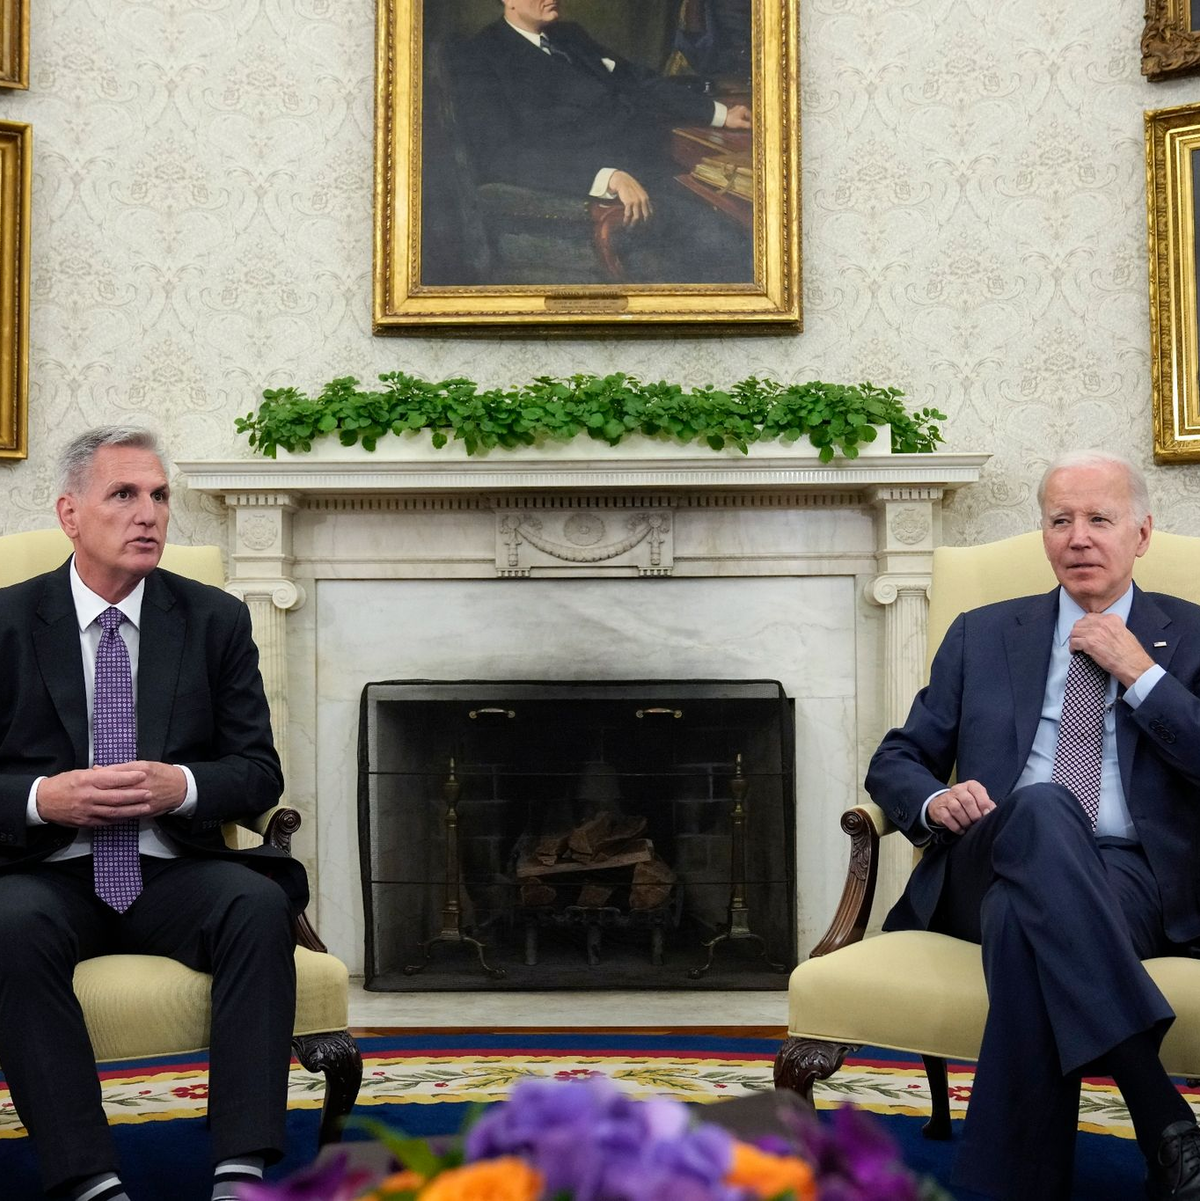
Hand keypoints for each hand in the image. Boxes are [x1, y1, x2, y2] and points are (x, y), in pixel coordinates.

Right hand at [35, 761, 185, 827]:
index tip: (143, 775)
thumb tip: (120, 770)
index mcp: (86, 781)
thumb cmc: (63, 784)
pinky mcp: (86, 822)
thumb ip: (100, 773)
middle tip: (150, 792)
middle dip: (135, 796)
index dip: (129, 777)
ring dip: (132, 810)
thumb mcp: (80, 773)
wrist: (43, 802)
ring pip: (114, 812)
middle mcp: (88, 796)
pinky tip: (131, 816)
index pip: (112, 779)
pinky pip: (107, 821)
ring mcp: (87, 811)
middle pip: (116, 797)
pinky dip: (120, 819)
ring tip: (146, 807)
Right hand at [608, 170, 652, 225]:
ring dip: (633, 224)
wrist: (622, 181)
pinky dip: (626, 220)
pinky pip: (628, 214)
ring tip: (629, 228)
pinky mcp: (629, 202)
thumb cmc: (630, 188)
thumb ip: (643, 200)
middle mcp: (643, 200)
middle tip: (638, 230)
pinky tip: (624, 223)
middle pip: (645, 216)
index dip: (648, 221)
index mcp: (646, 198)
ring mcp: (636, 201)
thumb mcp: (639, 193)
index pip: (650, 213)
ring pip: (637, 217)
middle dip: (642, 225)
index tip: (644, 227)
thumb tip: (644, 211)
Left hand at [724, 104, 750, 129]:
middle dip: (749, 119)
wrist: (722, 118)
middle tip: (750, 125)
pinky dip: (741, 117)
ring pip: (744, 114)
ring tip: (746, 124)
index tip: (753, 125)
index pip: (751, 115)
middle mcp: (741, 107)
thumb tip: (751, 125)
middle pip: (747, 114)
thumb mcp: (740, 123)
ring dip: (745, 119)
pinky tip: (741, 121)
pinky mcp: (734, 110)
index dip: (752, 120)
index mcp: (744, 109)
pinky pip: (740, 114)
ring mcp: (737, 108)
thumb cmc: (731, 120)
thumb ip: (747, 124)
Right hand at [927, 780, 995, 834]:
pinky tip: (962, 830)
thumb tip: (993, 813)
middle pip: (967, 800)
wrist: (943, 804)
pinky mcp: (940, 809)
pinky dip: (956, 827)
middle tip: (977, 822)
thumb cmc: (967, 804)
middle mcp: (958, 789)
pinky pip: (947, 818)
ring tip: (969, 826)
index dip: (983, 803)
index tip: (987, 814)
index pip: (977, 790)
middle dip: (974, 815)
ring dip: (965, 821)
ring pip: (956, 809)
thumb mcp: (978, 800)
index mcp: (970, 786)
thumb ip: (987, 805)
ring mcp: (947, 799)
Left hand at [1068, 614, 1154, 686]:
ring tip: (1077, 646)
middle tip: (1078, 639)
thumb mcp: (1123, 632)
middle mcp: (1103, 623)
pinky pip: (1074, 642)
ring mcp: (1095, 632)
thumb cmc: (1130, 653)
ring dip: (1074, 640)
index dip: (1085, 626)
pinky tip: (1076, 651)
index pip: (1090, 617)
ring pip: (1074, 632)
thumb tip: (1097, 630)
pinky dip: (1072, 648)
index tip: (1084, 632)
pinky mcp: (1090, 643)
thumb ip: (1110, 627)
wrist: (1134, 665)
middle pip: (1080, 623)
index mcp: (1112, 619)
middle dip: (1078, 632)